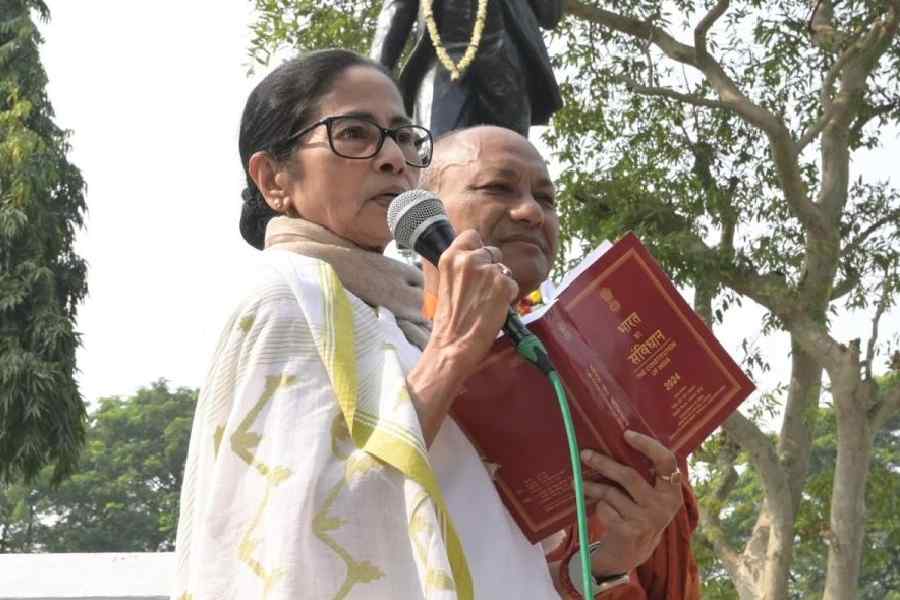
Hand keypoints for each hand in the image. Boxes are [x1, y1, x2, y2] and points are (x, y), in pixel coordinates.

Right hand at [406, 230, 517, 444]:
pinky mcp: (502, 285)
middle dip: (491, 268)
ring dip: (500, 284)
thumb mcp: (446, 284)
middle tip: (481, 292)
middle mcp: (468, 259)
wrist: (452, 346)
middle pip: (492, 251)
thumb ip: (460, 267)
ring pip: (504, 269)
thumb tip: (477, 257)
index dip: (477, 249)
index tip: (476, 262)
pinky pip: (512, 284)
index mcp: (450, 257)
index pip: (471, 236)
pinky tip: (493, 309)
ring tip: (485, 303)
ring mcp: (487, 271)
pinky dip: (508, 297)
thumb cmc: (448, 321)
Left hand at [579, 431, 683, 575]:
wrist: (631, 553)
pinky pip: (605, 508)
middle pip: (629, 476)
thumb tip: (617, 439)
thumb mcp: (649, 496)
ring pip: (612, 492)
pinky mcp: (628, 532)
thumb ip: (644, 474)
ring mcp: (646, 520)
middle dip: (604, 463)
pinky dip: (597, 505)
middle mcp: (663, 506)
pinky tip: (597, 507)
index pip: (666, 462)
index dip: (647, 445)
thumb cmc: (638, 514)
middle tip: (585, 454)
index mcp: (672, 492)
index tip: (626, 434)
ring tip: (579, 481)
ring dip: (592, 485)